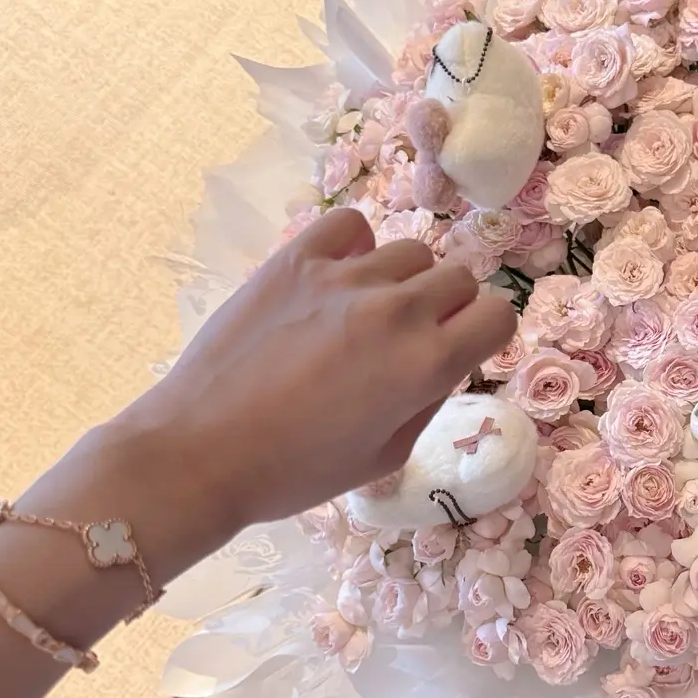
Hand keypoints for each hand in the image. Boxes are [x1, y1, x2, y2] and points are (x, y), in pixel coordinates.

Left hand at [115, 208, 516, 550]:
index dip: (484, 335)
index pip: (498, 315)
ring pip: (409, 252)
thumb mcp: (385, 457)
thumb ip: (428, 401)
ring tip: (364, 313)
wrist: (200, 452)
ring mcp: (344, 277)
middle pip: (458, 279)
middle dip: (447, 309)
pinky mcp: (296, 259)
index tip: (459, 351)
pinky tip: (336, 279)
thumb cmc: (295, 472)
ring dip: (401, 281)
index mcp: (426, 365)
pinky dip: (355, 246)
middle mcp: (396, 311)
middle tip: (406, 342)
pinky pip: (350, 225)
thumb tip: (440, 361)